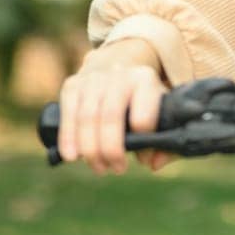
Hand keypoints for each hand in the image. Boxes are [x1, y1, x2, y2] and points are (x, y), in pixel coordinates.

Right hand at [57, 39, 173, 174]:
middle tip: (118, 169)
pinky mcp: (73, 84)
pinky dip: (68, 138)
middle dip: (111, 149)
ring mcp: (93, 78)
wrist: (116, 65)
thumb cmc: (143, 101)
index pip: (142, 115)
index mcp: (145, 79)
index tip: (144, 158)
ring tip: (100, 168)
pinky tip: (72, 157)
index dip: (143, 142)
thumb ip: (166, 142)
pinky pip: (68, 114)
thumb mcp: (162, 114)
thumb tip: (153, 164)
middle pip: (110, 116)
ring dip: (90, 149)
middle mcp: (118, 73)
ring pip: (87, 117)